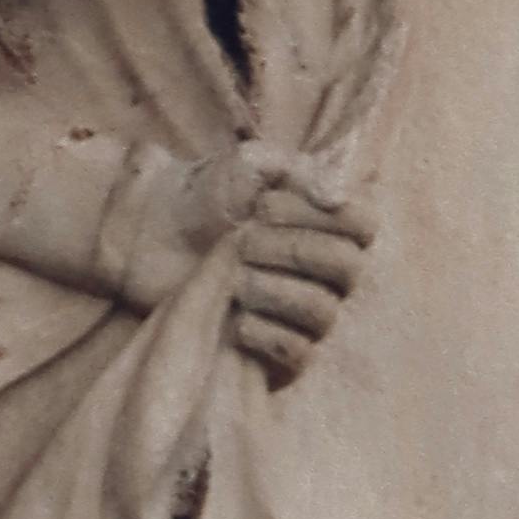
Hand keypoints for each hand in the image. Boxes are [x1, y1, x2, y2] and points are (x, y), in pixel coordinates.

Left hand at [161, 145, 373, 383]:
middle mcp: (329, 272)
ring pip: (323, 312)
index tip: (263, 206)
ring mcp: (307, 313)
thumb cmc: (209, 194)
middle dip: (291, 251)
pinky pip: (301, 353)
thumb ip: (299, 172)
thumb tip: (339, 197)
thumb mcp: (251, 164)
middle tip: (241, 242)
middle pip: (346, 269)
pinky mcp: (281, 350)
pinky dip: (270, 336)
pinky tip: (236, 319)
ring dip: (276, 292)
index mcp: (332, 225)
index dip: (321, 217)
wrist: (155, 236)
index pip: (363, 226)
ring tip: (234, 280)